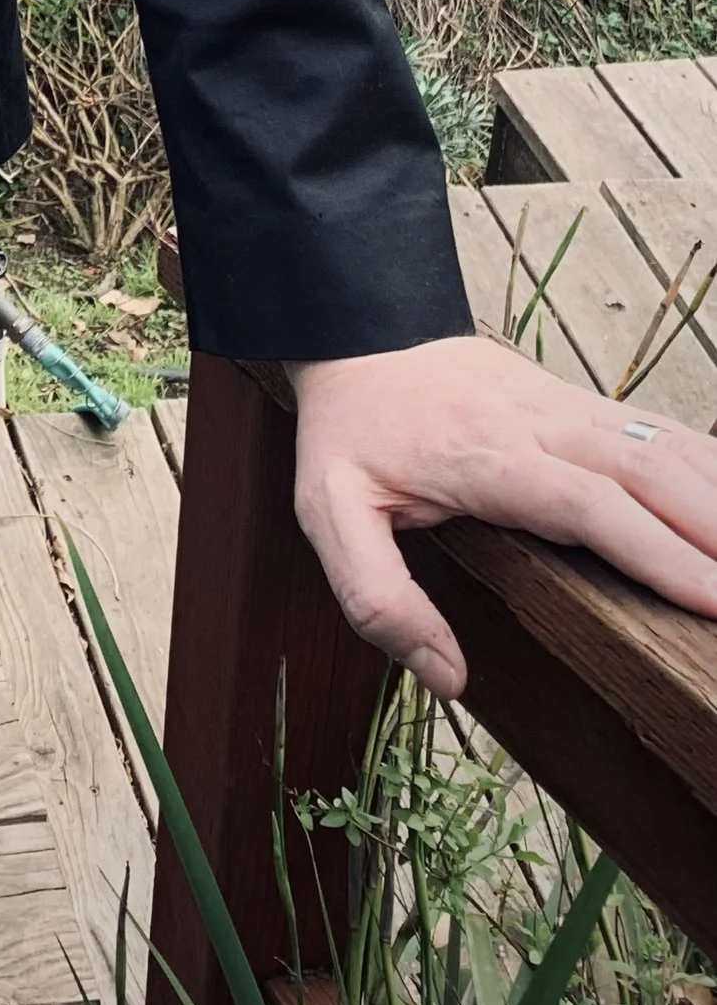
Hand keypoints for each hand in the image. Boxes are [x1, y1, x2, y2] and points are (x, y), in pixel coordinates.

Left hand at [290, 335, 716, 696]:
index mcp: (485, 458)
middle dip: (715, 533)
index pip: (586, 504)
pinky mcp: (584, 403)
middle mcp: (542, 427)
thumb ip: (378, 596)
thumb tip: (448, 675)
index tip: (713, 599)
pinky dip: (710, 466)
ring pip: (667, 444)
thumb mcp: (327, 512)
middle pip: (649, 472)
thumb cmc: (350, 430)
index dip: (654, 550)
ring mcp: (570, 408)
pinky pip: (663, 431)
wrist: (359, 329)